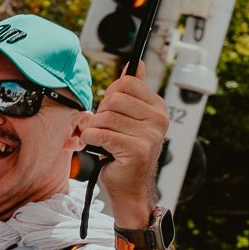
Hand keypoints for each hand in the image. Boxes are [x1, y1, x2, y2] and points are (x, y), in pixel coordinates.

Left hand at [82, 71, 168, 226]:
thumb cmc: (124, 151)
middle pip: (113, 99)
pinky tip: (94, 146)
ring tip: (98, 139)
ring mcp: (151, 134)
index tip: (110, 111)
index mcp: (157, 107)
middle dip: (100, 114)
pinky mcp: (138, 149)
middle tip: (103, 129)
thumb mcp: (129, 117)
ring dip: (93, 129)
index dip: (109, 95)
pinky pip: (101, 134)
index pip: (126, 83)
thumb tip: (136, 63)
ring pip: (105, 117)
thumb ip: (131, 91)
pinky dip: (89, 140)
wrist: (130, 187)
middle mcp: (159, 119)